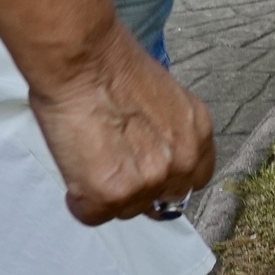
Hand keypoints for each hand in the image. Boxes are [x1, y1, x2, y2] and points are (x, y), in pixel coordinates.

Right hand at [26, 32, 216, 224]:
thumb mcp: (163, 99)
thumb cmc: (110, 66)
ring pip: (125, 210)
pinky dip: (79, 198)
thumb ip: (167, 134)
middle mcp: (181, 162)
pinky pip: (93, 214)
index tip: (145, 171)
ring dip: (106, 192)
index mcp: (198, 135)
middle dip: (135, 188)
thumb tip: (151, 155)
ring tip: (90, 155)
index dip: (165, 179)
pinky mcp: (112, 193)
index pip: (193, 180)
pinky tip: (76, 168)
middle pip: (159, 201)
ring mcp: (148, 181)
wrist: (83, 60)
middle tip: (110, 162)